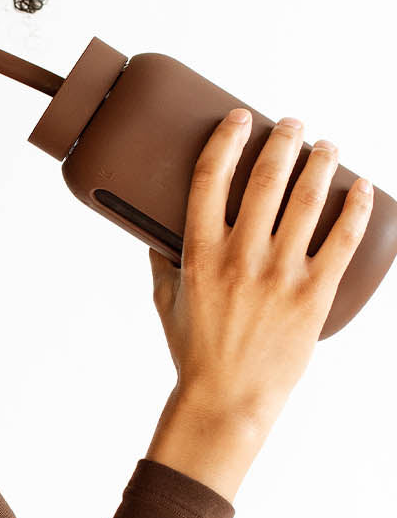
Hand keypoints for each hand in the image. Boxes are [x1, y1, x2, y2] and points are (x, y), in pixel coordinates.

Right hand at [147, 109, 373, 432]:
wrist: (228, 399)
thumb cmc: (195, 352)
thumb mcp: (166, 302)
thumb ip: (162, 261)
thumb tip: (155, 230)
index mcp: (199, 253)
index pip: (212, 177)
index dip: (228, 139)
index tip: (241, 118)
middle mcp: (241, 256)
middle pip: (267, 178)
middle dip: (284, 140)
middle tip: (294, 125)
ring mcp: (280, 274)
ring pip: (308, 199)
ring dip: (320, 163)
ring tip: (326, 146)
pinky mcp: (313, 294)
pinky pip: (343, 240)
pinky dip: (355, 208)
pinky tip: (361, 188)